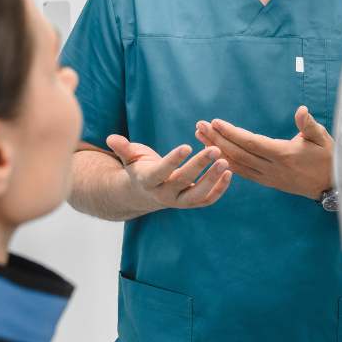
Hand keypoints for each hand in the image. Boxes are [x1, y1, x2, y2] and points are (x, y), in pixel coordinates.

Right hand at [105, 135, 231, 211]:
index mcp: (148, 181)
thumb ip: (123, 148)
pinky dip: (220, 189)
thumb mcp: (130, 158)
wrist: (142, 194)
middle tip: (215, 149)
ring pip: (198, 195)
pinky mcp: (190, 204)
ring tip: (226, 162)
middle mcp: (164, 195)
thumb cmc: (137, 169)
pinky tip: (229, 173)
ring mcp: (178, 202)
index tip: (187, 146)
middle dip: (200, 165)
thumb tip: (111, 138)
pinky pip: (207, 200)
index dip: (173, 160)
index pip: (162, 171)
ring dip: (213, 179)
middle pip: (183, 181)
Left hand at [195, 106, 333, 200]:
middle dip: (216, 139)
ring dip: (217, 150)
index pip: (251, 142)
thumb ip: (309, 125)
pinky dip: (226, 163)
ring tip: (200, 137)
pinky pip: (243, 173)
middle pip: (238, 153)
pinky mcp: (268, 182)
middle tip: (199, 125)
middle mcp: (272, 168)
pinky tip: (214, 154)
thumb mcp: (322, 138)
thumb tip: (301, 110)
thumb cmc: (328, 157)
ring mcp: (268, 177)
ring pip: (237, 164)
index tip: (215, 122)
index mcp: (283, 154)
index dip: (231, 133)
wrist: (331, 186)